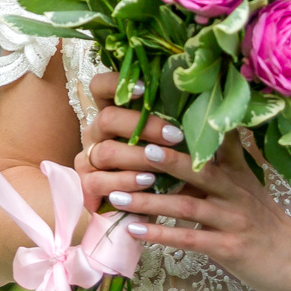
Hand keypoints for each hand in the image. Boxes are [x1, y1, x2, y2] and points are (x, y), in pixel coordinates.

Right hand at [70, 71, 185, 216]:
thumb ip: (175, 120)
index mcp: (113, 112)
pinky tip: (146, 183)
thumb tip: (201, 101)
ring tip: (163, 164)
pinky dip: (125, 182)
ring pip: (106, 152)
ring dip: (138, 158)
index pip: (100, 86)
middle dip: (143, 127)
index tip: (145, 88)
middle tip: (174, 136)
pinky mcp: (88, 184)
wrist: (156, 207)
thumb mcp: (173, 141)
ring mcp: (89, 158)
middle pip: (107, 119)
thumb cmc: (168, 166)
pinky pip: (99, 181)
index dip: (116, 83)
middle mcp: (96, 131)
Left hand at [71, 73, 290, 290]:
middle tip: (124, 148)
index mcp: (234, 171)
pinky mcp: (230, 248)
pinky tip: (135, 232)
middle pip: (194, 168)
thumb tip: (197, 129)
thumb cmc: (264, 222)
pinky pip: (191, 239)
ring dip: (148, 201)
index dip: (175, 130)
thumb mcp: (247, 184)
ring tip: (115, 197)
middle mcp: (234, 190)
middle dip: (158, 158)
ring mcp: (232, 219)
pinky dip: (162, 234)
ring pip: (186, 205)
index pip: (204, 143)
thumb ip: (222, 158)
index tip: (141, 118)